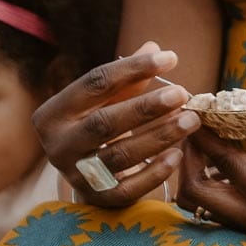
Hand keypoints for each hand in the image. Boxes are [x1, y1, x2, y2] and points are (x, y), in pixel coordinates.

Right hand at [33, 42, 196, 206]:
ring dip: (159, 136)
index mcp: (54, 113)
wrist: (85, 176)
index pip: (94, 83)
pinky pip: (129, 187)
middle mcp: (59, 145)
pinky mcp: (98, 198)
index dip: (133, 68)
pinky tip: (178, 155)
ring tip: (191, 120)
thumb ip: (129, 78)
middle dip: (146, 108)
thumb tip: (156, 47)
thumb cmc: (99, 127)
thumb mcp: (105, 101)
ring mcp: (76, 175)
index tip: (170, 57)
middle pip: (104, 123)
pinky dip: (155, 172)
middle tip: (183, 93)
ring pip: (120, 155)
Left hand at [175, 105, 245, 245]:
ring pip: (198, 202)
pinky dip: (206, 175)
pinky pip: (213, 202)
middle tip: (191, 124)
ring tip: (201, 135)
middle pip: (194, 192)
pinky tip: (219, 149)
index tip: (194, 107)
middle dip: (186, 156)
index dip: (205, 135)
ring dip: (191, 168)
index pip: (226, 166)